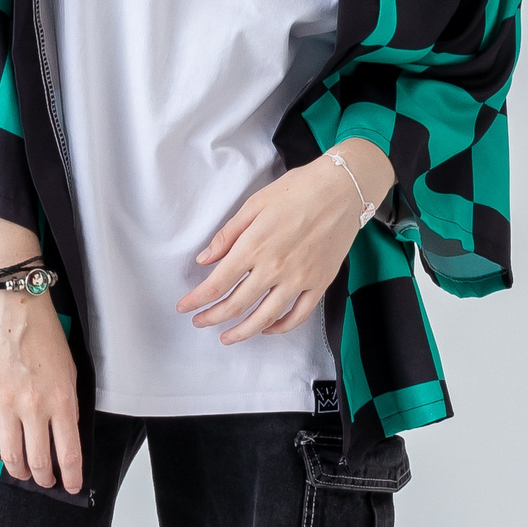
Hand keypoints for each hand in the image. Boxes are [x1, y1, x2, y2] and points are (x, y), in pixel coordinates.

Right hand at [0, 287, 82, 490]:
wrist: (13, 305)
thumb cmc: (45, 332)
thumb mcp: (70, 370)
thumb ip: (68, 404)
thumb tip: (65, 431)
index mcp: (61, 401)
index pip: (68, 453)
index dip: (71, 477)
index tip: (71, 486)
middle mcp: (34, 407)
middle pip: (38, 460)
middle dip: (44, 478)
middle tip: (46, 481)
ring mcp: (4, 403)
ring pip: (10, 454)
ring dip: (18, 471)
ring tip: (23, 473)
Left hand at [175, 141, 393, 343]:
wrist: (343, 189)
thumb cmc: (298, 189)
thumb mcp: (254, 204)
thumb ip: (227, 235)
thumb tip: (204, 259)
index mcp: (254, 246)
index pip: (217, 283)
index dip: (197, 299)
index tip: (184, 307)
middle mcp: (275, 267)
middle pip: (237, 304)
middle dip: (213, 317)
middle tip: (200, 322)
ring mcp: (299, 278)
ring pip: (266, 317)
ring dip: (243, 332)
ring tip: (227, 338)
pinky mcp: (319, 283)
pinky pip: (298, 315)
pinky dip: (281, 327)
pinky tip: (267, 328)